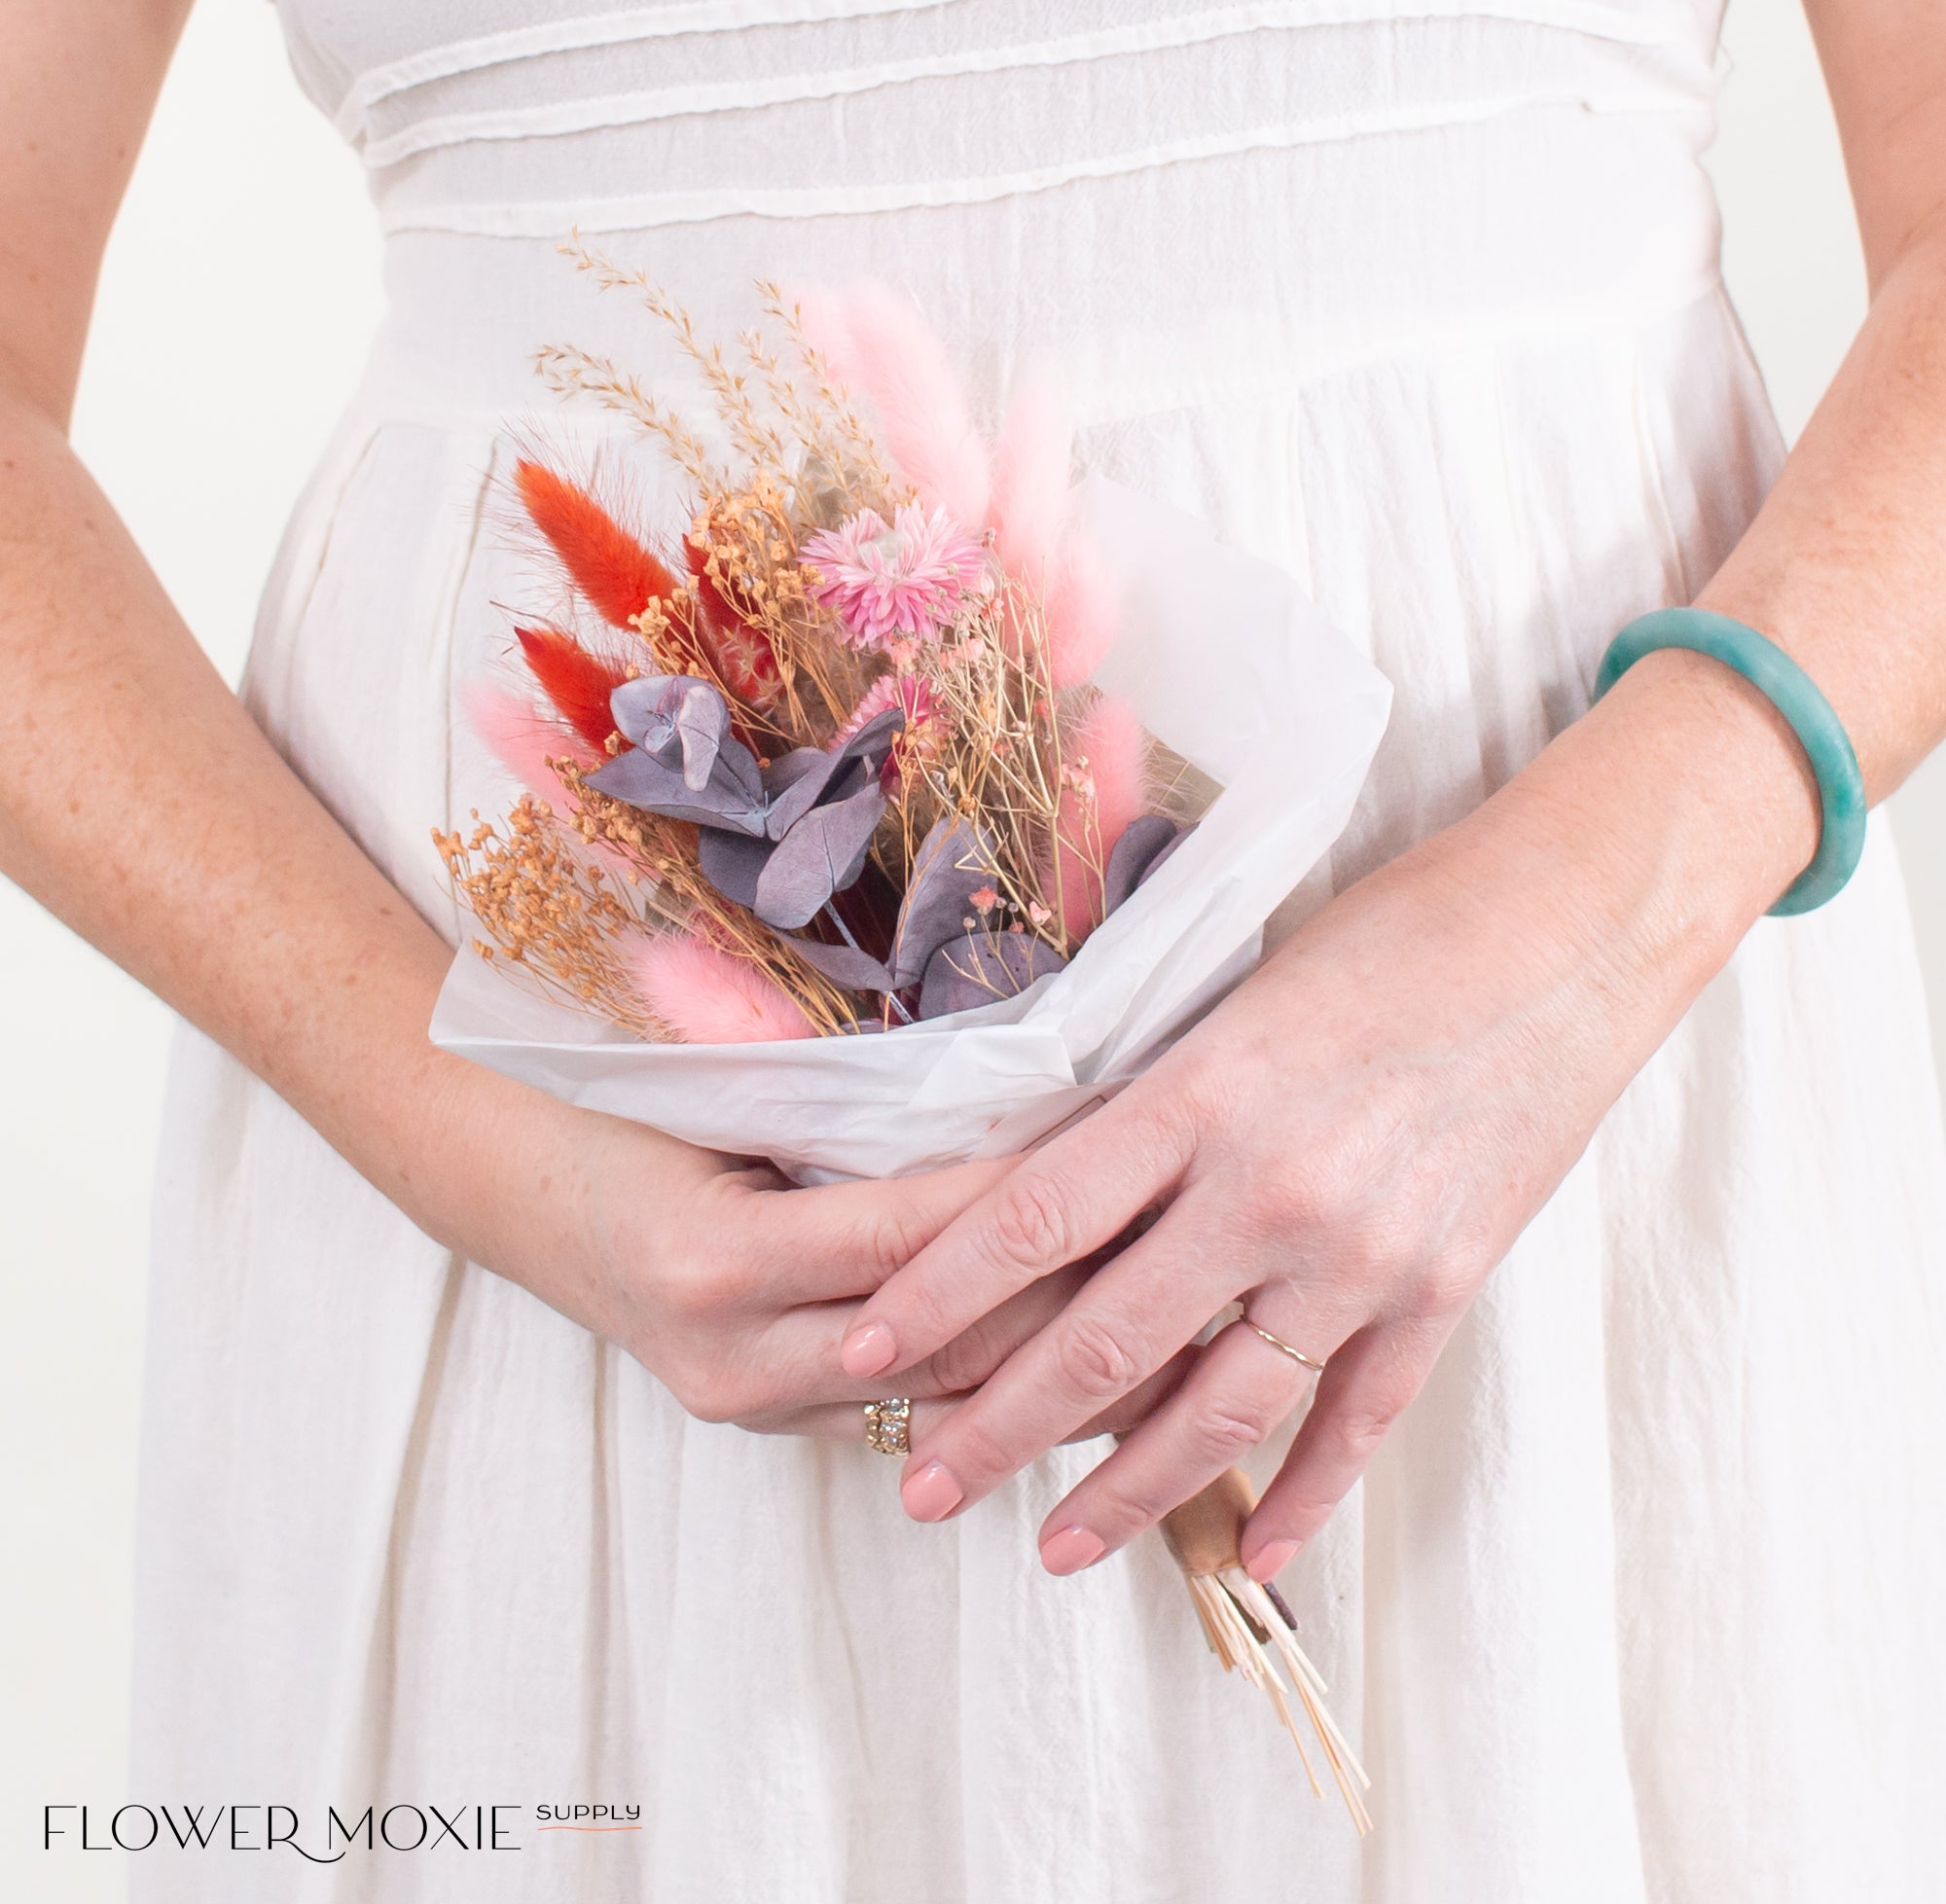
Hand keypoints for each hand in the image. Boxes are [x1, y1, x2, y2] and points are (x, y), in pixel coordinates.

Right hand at [430, 1069, 1188, 1442]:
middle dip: (1068, 1298)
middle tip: (1175, 1247)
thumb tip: (991, 1084)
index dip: (1020, 1201)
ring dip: (1057, 1368)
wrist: (525, 1194)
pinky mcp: (777, 1427)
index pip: (905, 1237)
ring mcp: (754, 1409)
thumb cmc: (617, 1115)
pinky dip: (1000, 1392)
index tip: (1118, 1154)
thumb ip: (833, 1110)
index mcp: (711, 1259)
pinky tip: (1086, 1365)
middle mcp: (733, 1357)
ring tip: (1166, 1322)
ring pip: (945, 1407)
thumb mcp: (707, 1092)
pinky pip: (914, 1423)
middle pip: (943, 1344)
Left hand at [836, 660, 1816, 1575]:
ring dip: (1129, 1492)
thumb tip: (1051, 1192)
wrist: (1571, 929)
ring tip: (1051, 1548)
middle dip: (999, 1426)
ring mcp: (1367, 1254)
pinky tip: (1253, 1555)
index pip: (1037, 1216)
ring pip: (1224, 1410)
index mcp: (1203, 1091)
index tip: (864, 1347)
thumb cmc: (1390, 933)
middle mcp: (1274, 1187)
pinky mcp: (1446, 1288)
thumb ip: (1155, 1104)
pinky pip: (1361, 1418)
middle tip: (919, 1486)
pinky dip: (1306, 1495)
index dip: (938, 1291)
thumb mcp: (1239, 993)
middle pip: (1108, 1339)